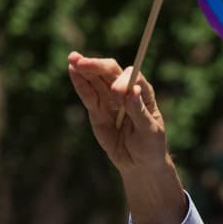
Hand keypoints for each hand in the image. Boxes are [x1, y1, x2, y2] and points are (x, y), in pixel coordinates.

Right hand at [67, 52, 185, 223]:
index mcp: (142, 92)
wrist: (139, 164)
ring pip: (96, 80)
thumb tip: (132, 91)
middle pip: (109, 72)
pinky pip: (88, 95)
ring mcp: (109, 100)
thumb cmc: (150, 145)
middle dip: (96, 66)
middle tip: (81, 61)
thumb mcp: (149, 131)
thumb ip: (139, 111)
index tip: (118, 96)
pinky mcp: (97, 112)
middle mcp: (125, 91)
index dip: (121, 82)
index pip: (130, 77)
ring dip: (84, 69)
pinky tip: (72, 71)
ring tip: (72, 59)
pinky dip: (80, 83)